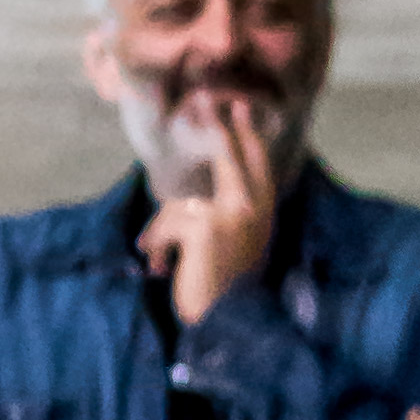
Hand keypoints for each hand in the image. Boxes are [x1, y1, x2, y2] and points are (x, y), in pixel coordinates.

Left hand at [141, 89, 279, 325]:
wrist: (227, 320)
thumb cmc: (224, 284)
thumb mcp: (235, 240)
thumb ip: (226, 209)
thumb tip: (195, 187)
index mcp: (263, 206)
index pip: (256, 158)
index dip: (244, 130)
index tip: (237, 104)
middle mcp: (253, 203)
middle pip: (228, 153)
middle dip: (214, 126)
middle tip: (204, 98)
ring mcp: (231, 212)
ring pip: (184, 196)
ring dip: (163, 228)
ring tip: (159, 255)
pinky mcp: (206, 226)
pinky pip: (168, 220)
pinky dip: (156, 244)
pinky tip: (159, 264)